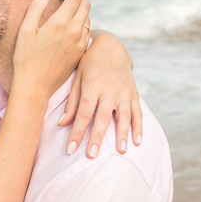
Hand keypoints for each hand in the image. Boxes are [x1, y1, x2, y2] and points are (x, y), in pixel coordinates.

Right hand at [11, 0, 90, 97]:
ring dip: (84, 7)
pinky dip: (84, 22)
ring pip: (88, 19)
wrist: (35, 86)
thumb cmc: (26, 58)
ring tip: (76, 2)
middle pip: (86, 5)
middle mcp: (74, 32)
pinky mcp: (80, 53)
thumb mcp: (26, 30)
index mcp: (61, 23)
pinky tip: (76, 22)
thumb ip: (36, 7)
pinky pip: (87, 32)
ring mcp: (80, 44)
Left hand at [60, 33, 142, 157]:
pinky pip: (137, 112)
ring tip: (121, 151)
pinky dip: (138, 126)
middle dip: (97, 138)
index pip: (83, 113)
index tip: (70, 149)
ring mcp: (123, 92)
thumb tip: (62, 123)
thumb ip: (72, 102)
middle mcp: (109, 89)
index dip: (76, 132)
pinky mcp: (133, 93)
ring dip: (122, 135)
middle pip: (103, 117)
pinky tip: (137, 141)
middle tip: (92, 155)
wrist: (111, 46)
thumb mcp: (77, 78)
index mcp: (92, 86)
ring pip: (123, 116)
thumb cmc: (89, 63)